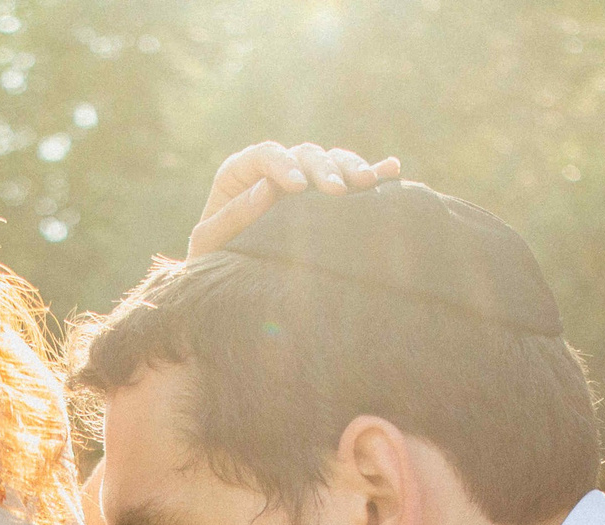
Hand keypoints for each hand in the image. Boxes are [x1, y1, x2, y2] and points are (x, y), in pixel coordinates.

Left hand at [188, 140, 402, 257]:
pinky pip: (351, 181)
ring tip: (368, 182)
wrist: (228, 290)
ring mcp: (305, 184)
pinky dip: (374, 172)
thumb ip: (233, 216)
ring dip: (351, 168)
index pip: (264, 155)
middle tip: (338, 191)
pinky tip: (393, 169)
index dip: (283, 165)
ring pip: (331, 161)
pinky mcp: (327, 200)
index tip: (298, 188)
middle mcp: (275, 172)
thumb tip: (267, 190)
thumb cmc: (213, 265)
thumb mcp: (211, 245)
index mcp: (241, 175)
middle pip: (304, 154)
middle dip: (324, 169)